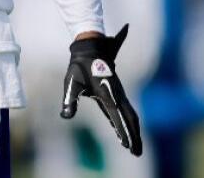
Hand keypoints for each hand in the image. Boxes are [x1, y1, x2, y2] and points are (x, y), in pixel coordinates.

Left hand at [60, 24, 142, 156]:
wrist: (90, 49)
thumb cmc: (79, 67)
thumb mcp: (71, 83)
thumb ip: (70, 100)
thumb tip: (66, 115)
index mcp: (108, 95)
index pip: (118, 118)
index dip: (123, 133)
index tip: (128, 147)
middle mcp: (117, 95)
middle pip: (130, 119)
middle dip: (135, 136)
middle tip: (137, 153)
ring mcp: (119, 94)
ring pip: (130, 115)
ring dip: (134, 130)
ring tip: (134, 146)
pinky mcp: (116, 93)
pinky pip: (125, 110)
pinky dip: (127, 122)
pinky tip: (121, 132)